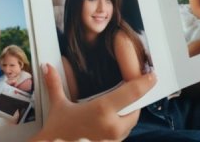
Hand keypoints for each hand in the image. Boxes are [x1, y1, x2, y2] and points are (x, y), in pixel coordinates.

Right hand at [30, 63, 155, 141]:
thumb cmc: (58, 130)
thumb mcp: (58, 105)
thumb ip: (54, 83)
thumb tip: (47, 66)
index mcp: (102, 110)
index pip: (132, 93)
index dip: (144, 83)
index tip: (152, 76)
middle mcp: (113, 125)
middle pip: (134, 110)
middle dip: (132, 101)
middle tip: (128, 91)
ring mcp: (114, 139)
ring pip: (130, 123)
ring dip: (126, 114)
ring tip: (116, 106)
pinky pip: (122, 134)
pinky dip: (119, 125)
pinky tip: (107, 121)